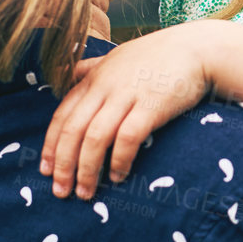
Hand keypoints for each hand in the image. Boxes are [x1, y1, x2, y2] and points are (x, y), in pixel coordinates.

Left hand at [38, 25, 215, 199]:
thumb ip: (91, 68)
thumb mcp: (117, 56)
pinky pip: (127, 138)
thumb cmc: (157, 56)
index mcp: (94, 78)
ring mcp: (127, 95)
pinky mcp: (151, 105)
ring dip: (87, 169)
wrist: (197, 48)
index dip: (51, 145)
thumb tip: (68, 75)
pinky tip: (117, 176)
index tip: (45, 170)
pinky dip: (119, 160)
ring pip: (95, 137)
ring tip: (86, 193)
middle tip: (61, 191)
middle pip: (73, 130)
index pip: (62, 115)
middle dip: (63, 165)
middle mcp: (105, 86)